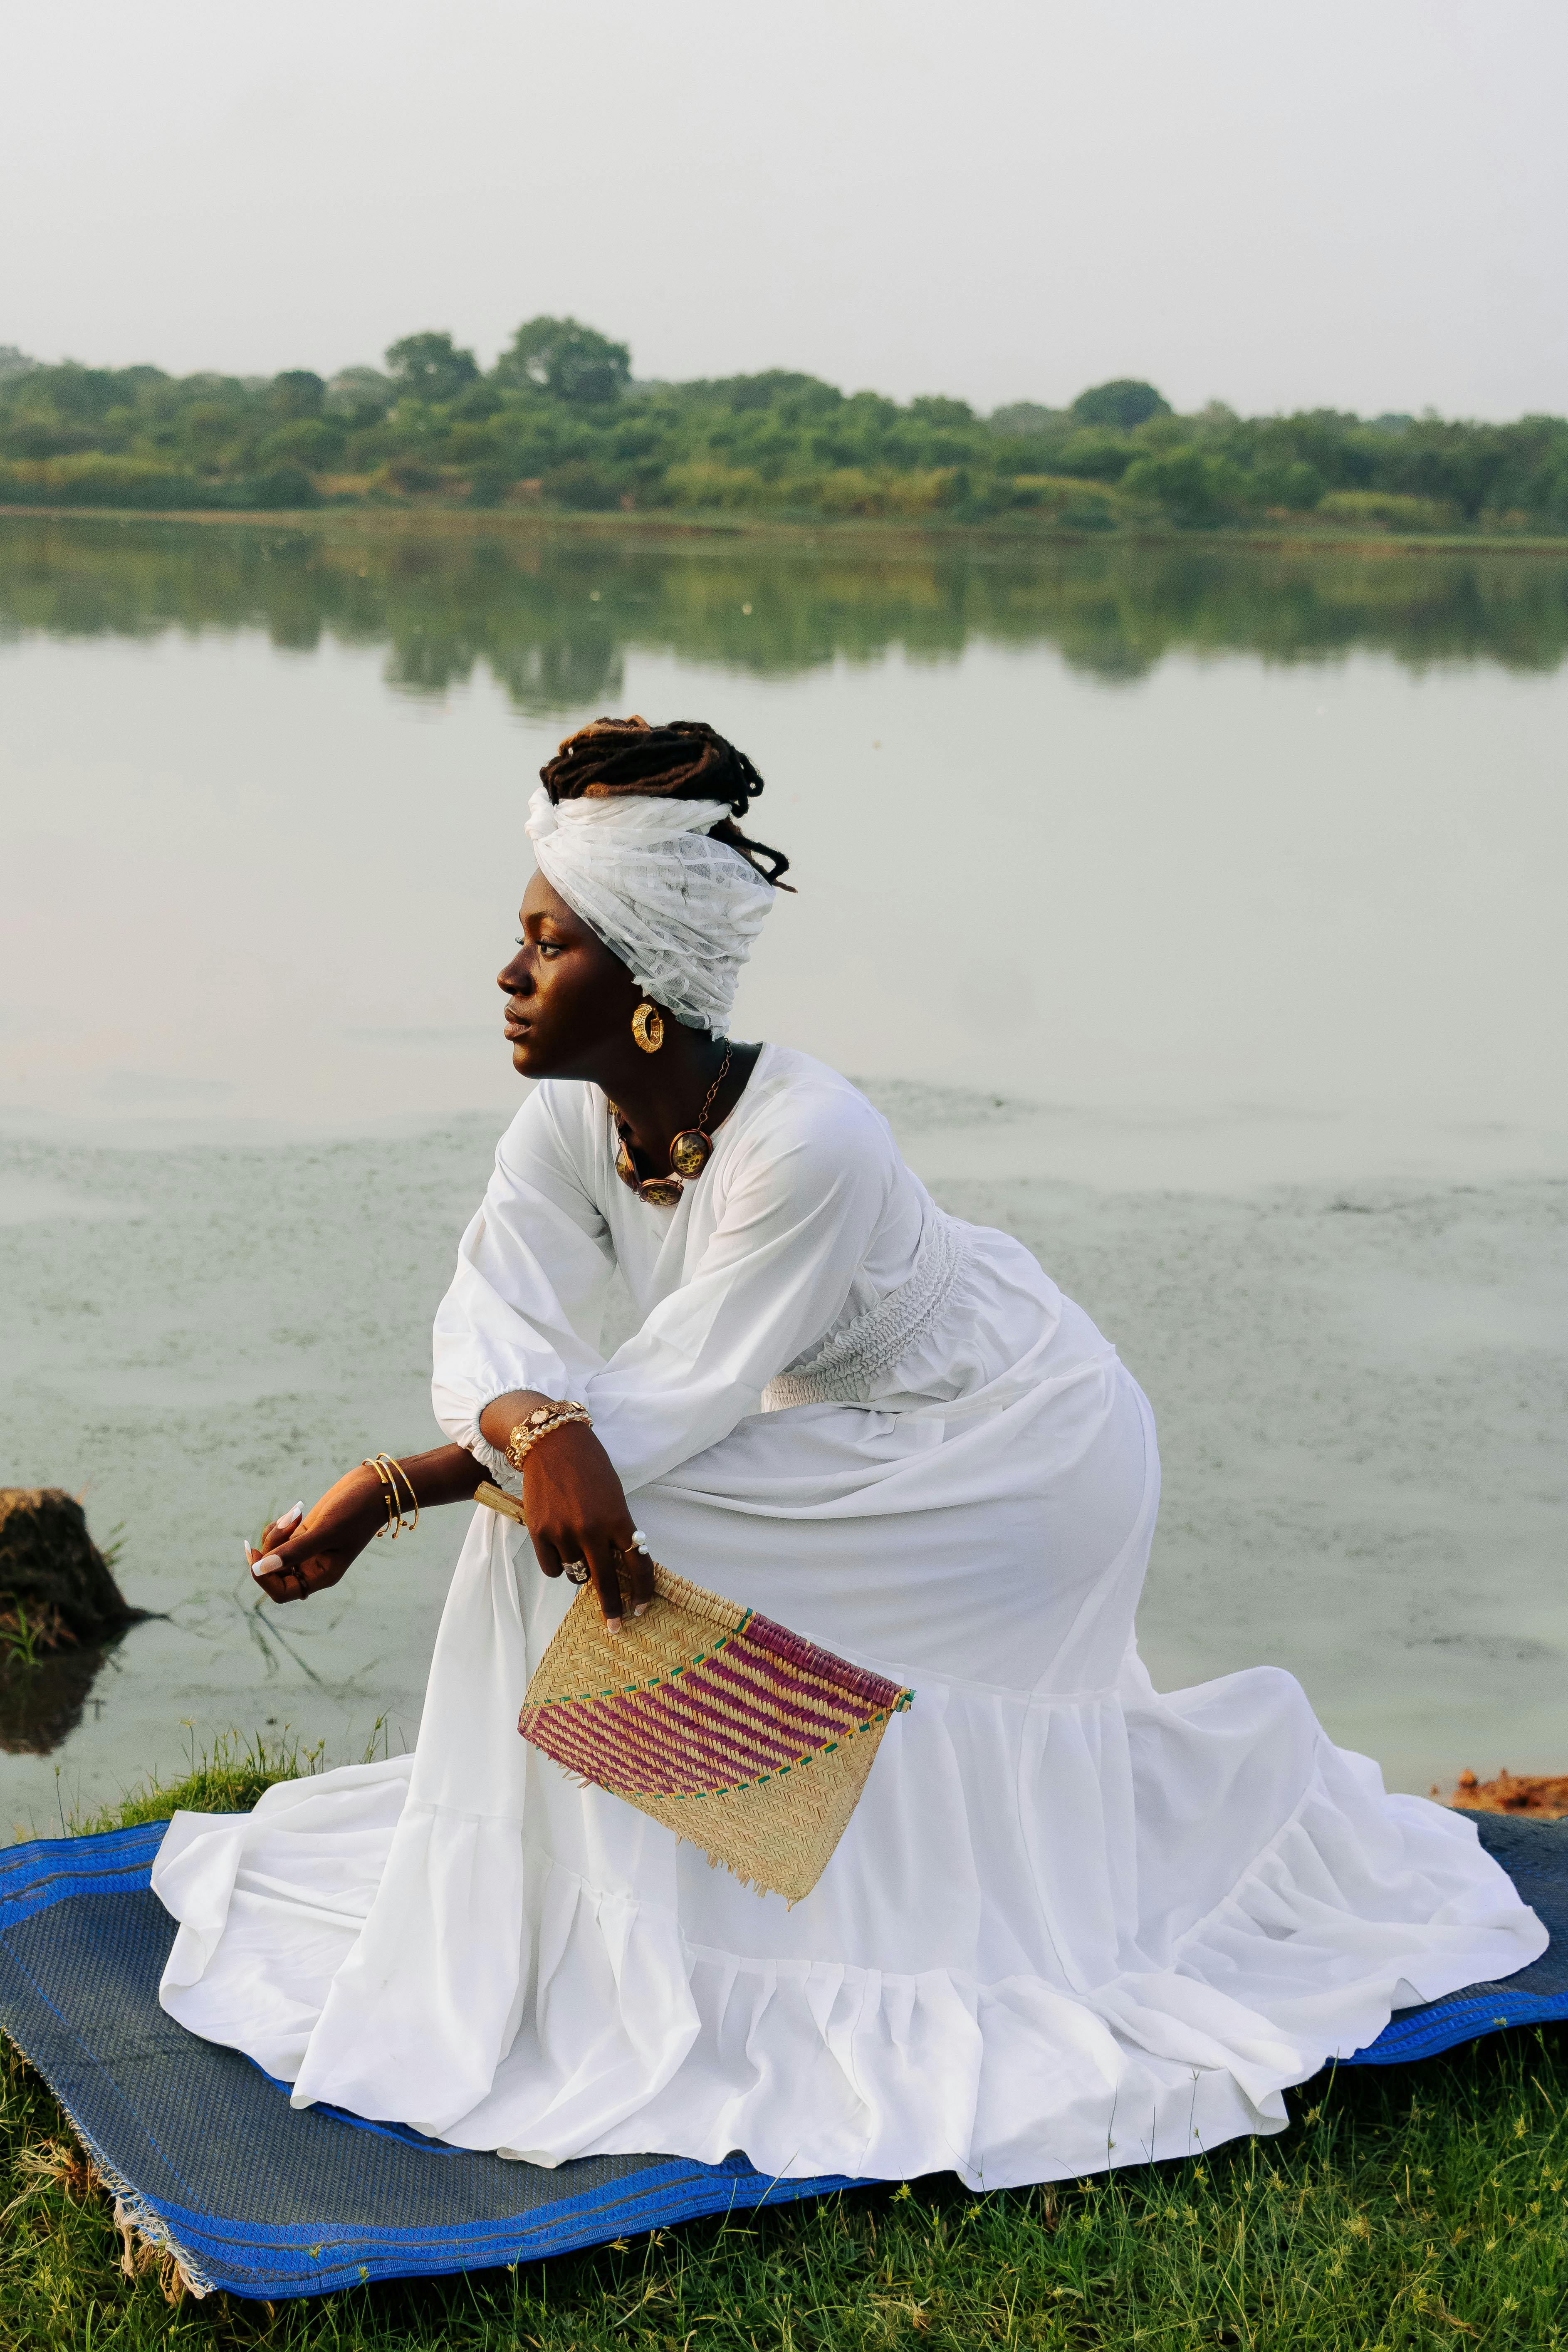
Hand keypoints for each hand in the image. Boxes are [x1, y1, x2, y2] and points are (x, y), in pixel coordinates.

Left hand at [247, 1466, 388, 1605]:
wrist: (375, 1487)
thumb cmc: (358, 1511)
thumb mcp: (327, 1531)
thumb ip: (294, 1551)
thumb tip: (261, 1568)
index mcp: (322, 1575)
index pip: (281, 1592)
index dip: (264, 1578)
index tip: (255, 1553)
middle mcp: (313, 1567)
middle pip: (273, 1571)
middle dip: (270, 1548)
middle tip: (288, 1523)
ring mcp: (308, 1550)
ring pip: (274, 1553)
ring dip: (275, 1534)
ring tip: (295, 1514)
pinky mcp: (306, 1533)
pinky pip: (279, 1539)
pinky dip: (278, 1526)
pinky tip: (295, 1512)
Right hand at [521, 1421, 651, 1632]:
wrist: (552, 1442)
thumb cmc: (590, 1467)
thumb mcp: (614, 1496)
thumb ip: (617, 1530)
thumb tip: (617, 1566)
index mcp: (619, 1519)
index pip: (638, 1564)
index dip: (642, 1590)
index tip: (641, 1606)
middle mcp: (592, 1530)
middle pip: (605, 1582)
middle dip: (612, 1608)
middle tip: (616, 1625)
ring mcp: (564, 1532)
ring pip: (575, 1574)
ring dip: (580, 1571)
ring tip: (577, 1551)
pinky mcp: (539, 1532)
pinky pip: (552, 1567)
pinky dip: (557, 1564)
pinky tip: (558, 1547)